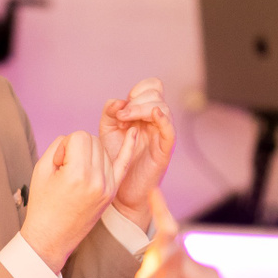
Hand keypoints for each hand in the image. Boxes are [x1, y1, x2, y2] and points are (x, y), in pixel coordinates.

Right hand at [21, 131, 116, 272]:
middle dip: (77, 147)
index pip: (79, 136)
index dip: (65, 145)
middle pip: (93, 140)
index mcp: (77, 174)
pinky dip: (128, 149)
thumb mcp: (41, 170)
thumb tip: (75, 139)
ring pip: (103, 150)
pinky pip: (123, 165)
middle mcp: (97, 180)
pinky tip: (134, 133)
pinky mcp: (111, 193)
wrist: (51, 238)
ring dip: (89, 154)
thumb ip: (58, 145)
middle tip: (64, 168)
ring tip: (75, 174)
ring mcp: (107, 188)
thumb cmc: (42, 205)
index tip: (57, 162)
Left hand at [100, 78, 174, 229]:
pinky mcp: (164, 150)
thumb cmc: (116, 159)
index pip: (151, 87)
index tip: (121, 107)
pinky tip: (154, 114)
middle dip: (137, 101)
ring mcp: (160, 134)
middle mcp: (155, 121)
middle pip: (157, 94)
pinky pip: (169, 130)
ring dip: (142, 109)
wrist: (120, 189)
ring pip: (163, 109)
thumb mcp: (108, 130)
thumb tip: (119, 102)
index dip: (137, 91)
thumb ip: (110, 112)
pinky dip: (163, 119)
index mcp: (144, 113)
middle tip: (121, 116)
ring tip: (125, 121)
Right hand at [126, 192, 222, 277]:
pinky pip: (162, 261)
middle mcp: (209, 274)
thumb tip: (171, 234)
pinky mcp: (182, 277)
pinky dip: (150, 270)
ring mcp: (196, 275)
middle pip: (170, 249)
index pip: (178, 247)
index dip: (162, 218)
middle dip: (152, 261)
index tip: (152, 190)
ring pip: (164, 254)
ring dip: (150, 268)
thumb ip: (165, 268)